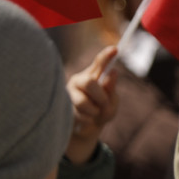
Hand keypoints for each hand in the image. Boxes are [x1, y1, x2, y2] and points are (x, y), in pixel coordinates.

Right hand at [66, 46, 118, 164]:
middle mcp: (80, 80)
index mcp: (93, 76)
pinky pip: (78, 115)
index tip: (115, 49)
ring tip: (95, 115)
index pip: (99, 64)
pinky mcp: (62, 106)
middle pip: (90, 82)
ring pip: (83, 102)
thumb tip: (113, 72)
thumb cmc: (101, 112)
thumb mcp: (111, 103)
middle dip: (101, 97)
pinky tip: (86, 120)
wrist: (87, 129)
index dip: (106, 57)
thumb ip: (111, 90)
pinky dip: (88, 121)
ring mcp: (69, 92)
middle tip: (105, 105)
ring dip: (94, 112)